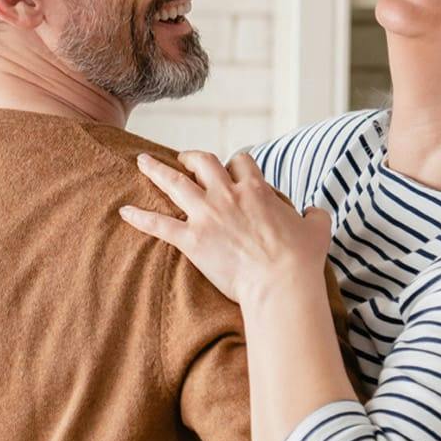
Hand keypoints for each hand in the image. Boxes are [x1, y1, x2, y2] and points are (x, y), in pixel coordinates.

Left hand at [120, 151, 332, 308]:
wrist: (280, 283)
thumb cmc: (300, 259)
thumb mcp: (317, 229)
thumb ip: (314, 214)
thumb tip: (313, 211)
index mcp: (256, 190)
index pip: (241, 162)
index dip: (234, 164)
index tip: (230, 169)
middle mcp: (228, 195)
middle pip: (203, 162)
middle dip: (192, 157)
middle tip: (183, 158)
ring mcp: (207, 215)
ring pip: (175, 183)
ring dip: (156, 170)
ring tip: (141, 161)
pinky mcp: (191, 240)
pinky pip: (159, 224)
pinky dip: (139, 217)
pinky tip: (123, 211)